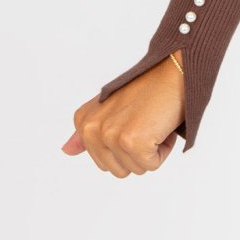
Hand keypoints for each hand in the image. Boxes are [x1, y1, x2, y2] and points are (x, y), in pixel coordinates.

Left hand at [63, 51, 185, 175]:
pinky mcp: (132, 142)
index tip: (132, 119)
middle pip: (117, 170)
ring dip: (151, 150)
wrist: (174, 69)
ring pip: (134, 169)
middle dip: (137, 151)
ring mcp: (111, 135)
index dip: (124, 144)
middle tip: (145, 120)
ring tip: (153, 121)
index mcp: (84, 122)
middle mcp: (92, 129)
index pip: (103, 160)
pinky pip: (151, 165)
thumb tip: (65, 151)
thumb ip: (85, 133)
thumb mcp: (110, 108)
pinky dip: (163, 149)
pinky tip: (162, 124)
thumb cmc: (148, 88)